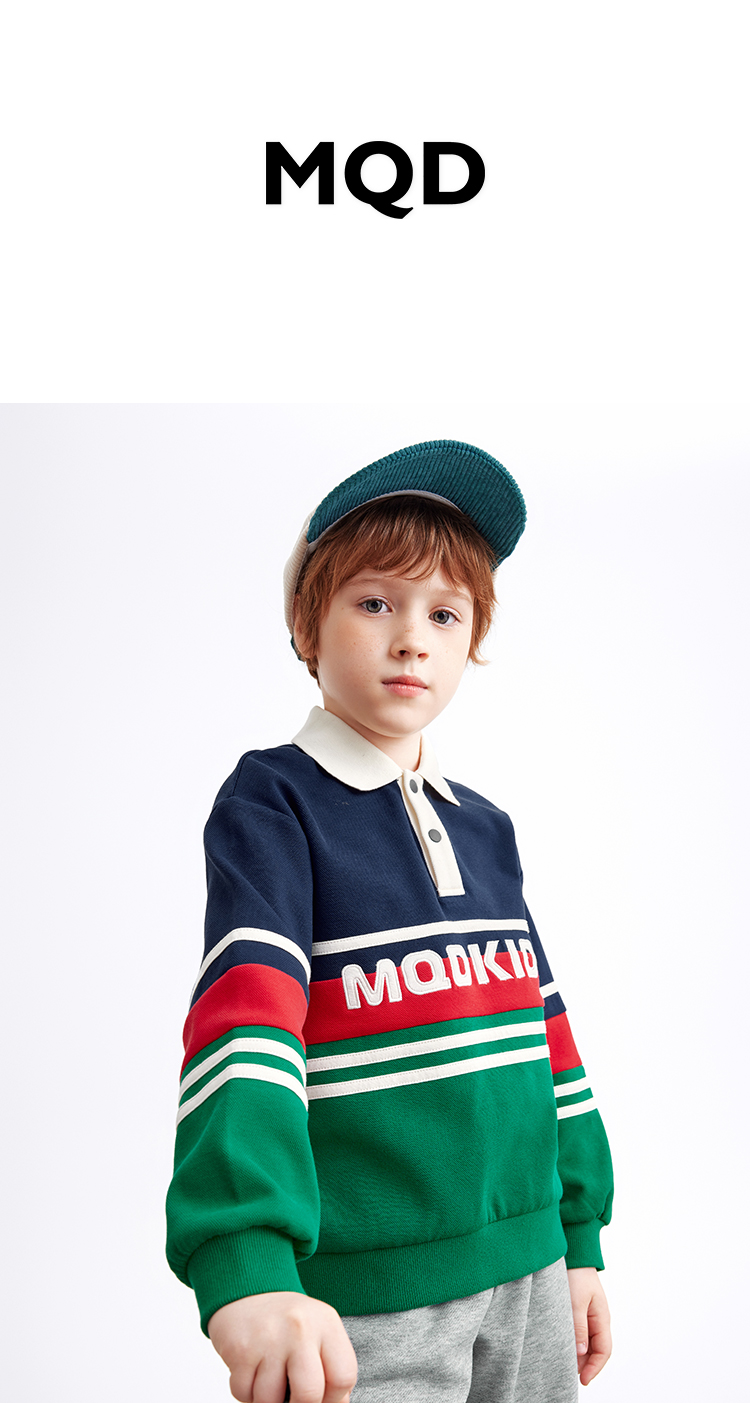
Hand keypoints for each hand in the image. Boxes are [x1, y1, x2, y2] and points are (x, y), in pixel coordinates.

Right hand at [207, 1292, 357, 1402]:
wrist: (245, 1290)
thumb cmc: (285, 1320)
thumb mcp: (317, 1332)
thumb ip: (330, 1367)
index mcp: (326, 1323)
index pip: (343, 1376)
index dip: (334, 1399)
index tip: (322, 1399)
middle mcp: (300, 1327)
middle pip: (309, 1394)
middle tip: (291, 1399)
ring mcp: (269, 1337)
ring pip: (270, 1400)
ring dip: (267, 1399)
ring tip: (268, 1378)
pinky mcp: (241, 1348)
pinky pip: (243, 1393)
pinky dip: (246, 1391)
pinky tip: (251, 1371)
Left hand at [566, 1268, 610, 1385]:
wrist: (574, 1251)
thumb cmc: (576, 1273)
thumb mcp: (576, 1300)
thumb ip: (578, 1326)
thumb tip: (580, 1352)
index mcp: (602, 1317)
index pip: (604, 1350)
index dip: (594, 1367)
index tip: (582, 1380)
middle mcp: (598, 1318)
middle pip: (596, 1349)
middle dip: (585, 1364)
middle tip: (568, 1373)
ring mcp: (589, 1314)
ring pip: (587, 1342)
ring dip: (578, 1353)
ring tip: (563, 1362)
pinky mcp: (579, 1309)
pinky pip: (580, 1331)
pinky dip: (574, 1341)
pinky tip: (563, 1344)